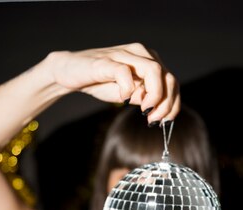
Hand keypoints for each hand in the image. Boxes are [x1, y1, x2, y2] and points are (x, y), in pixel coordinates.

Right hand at [45, 43, 179, 122]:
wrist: (69, 73)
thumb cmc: (99, 82)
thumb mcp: (128, 94)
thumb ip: (144, 98)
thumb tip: (161, 111)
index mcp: (148, 60)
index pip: (172, 82)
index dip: (173, 104)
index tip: (164, 122)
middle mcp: (140, 53)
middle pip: (168, 77)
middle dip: (166, 103)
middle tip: (154, 120)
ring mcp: (123, 55)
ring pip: (153, 70)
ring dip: (154, 95)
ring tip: (145, 111)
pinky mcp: (106, 61)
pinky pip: (125, 72)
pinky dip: (128, 89)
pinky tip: (123, 100)